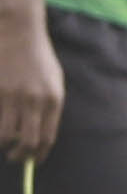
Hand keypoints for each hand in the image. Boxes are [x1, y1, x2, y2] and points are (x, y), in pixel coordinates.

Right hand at [0, 14, 57, 162]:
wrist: (19, 32)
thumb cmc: (37, 58)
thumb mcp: (54, 81)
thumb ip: (49, 106)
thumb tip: (41, 134)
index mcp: (53, 99)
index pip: (47, 137)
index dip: (39, 154)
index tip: (33, 161)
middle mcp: (34, 100)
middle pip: (27, 141)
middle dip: (20, 156)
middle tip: (15, 158)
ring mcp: (12, 96)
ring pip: (5, 135)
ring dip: (4, 145)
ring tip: (4, 144)